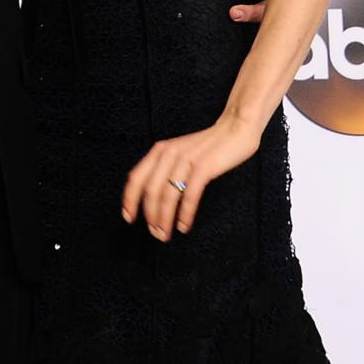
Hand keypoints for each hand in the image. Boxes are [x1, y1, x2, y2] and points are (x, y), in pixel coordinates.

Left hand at [122, 119, 261, 240]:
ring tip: (165, 234)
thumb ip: (166, 168)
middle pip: (151, 191)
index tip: (128, 218)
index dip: (129, 200)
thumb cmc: (209, 146)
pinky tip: (184, 226)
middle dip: (150, 216)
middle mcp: (168, 154)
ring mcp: (186, 160)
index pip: (136, 178)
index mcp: (159, 151)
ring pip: (168, 195)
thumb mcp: (180, 153)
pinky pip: (190, 194)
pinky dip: (185, 213)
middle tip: (155, 234)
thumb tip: (153, 197)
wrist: (235, 129)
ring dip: (165, 218)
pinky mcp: (204, 167)